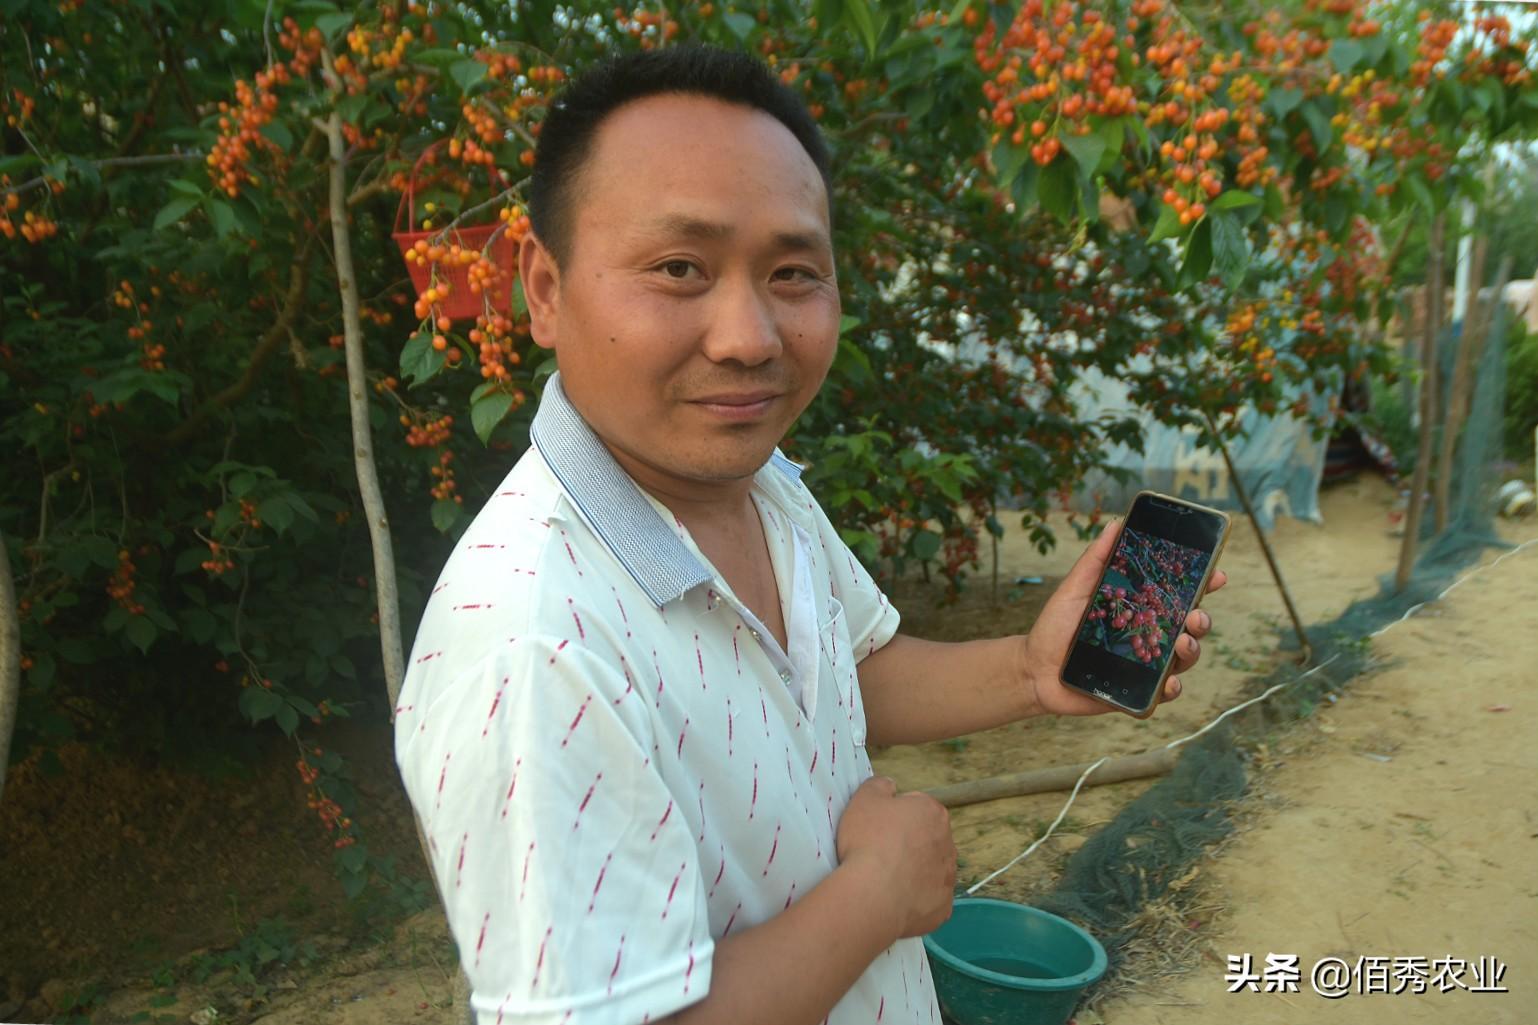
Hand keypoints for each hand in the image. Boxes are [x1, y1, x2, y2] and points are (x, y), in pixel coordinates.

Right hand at [836, 776, 955, 939]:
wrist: (873, 895)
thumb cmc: (868, 842)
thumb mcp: (864, 799)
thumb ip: (879, 785)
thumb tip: (890, 785)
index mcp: (933, 813)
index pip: (916, 807)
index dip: (893, 816)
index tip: (877, 828)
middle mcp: (948, 844)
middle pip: (926, 839)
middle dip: (907, 844)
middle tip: (879, 853)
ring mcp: (948, 879)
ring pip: (929, 870)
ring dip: (913, 872)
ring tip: (884, 879)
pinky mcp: (943, 908)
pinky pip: (928, 900)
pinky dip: (914, 899)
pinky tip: (893, 900)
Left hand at [1021, 518, 1226, 716]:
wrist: (1034, 668)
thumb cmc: (1057, 626)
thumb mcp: (1075, 588)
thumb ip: (1096, 559)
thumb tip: (1116, 524)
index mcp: (1142, 609)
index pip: (1179, 595)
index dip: (1202, 584)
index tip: (1215, 575)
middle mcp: (1151, 635)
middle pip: (1190, 627)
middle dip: (1202, 620)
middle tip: (1195, 615)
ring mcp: (1147, 665)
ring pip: (1184, 658)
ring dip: (1192, 650)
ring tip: (1183, 642)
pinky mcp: (1138, 693)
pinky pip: (1164, 693)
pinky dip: (1171, 688)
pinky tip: (1168, 681)